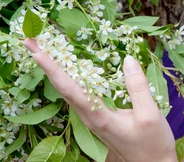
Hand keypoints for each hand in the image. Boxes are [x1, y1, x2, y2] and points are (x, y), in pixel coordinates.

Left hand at [24, 38, 177, 161]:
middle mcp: (89, 115)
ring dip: (56, 68)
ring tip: (46, 48)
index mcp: (97, 115)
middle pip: (61, 85)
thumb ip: (137, 86)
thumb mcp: (149, 114)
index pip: (67, 87)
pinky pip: (80, 92)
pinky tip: (73, 67)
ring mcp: (93, 117)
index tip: (34, 50)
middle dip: (46, 62)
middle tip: (32, 40)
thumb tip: (127, 59)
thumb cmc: (152, 144)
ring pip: (69, 89)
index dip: (50, 67)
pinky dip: (71, 76)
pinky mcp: (100, 116)